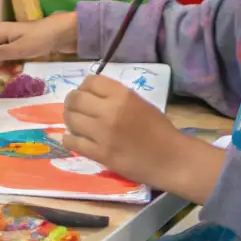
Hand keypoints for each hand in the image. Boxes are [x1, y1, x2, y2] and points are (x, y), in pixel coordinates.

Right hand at [0, 12, 77, 71]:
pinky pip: (11, 59)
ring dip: (4, 67)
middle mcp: (5, 36)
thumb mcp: (21, 47)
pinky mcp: (23, 49)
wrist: (64, 34)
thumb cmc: (41, 37)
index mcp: (1, 30)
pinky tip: (19, 70)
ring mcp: (14, 42)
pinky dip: (12, 66)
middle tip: (0, 75)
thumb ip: (3, 53)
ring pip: (1, 57)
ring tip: (13, 73)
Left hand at [63, 77, 225, 202]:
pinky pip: (73, 142)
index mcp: (122, 95)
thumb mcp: (139, 102)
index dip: (84, 87)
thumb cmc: (159, 129)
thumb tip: (90, 95)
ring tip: (76, 124)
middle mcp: (109, 110)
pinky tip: (74, 139)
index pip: (90, 82)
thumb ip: (115, 96)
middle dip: (72, 102)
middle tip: (76, 109)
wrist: (171, 158)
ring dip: (70, 120)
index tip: (86, 95)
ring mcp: (103, 133)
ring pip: (71, 120)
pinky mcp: (100, 154)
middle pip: (76, 99)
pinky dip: (70, 139)